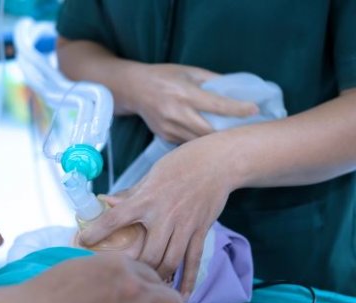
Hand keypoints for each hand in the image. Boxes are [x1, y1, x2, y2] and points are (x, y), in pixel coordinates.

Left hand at [79, 135, 230, 296]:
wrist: (216, 163)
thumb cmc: (180, 165)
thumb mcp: (151, 175)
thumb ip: (130, 194)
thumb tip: (106, 202)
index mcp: (147, 199)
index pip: (115, 219)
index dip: (96, 233)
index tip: (81, 243)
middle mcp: (165, 216)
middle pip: (147, 255)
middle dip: (134, 271)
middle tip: (123, 278)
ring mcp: (185, 226)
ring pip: (169, 263)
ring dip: (158, 279)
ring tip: (149, 289)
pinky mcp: (200, 232)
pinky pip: (193, 262)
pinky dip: (188, 281)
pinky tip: (182, 296)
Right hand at [130, 64, 257, 142]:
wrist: (134, 89)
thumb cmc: (164, 76)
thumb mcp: (189, 71)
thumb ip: (212, 81)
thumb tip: (236, 90)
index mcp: (185, 93)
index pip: (216, 104)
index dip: (237, 109)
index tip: (255, 110)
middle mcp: (177, 113)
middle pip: (209, 132)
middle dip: (228, 134)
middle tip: (245, 132)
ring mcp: (170, 128)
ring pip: (199, 143)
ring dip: (216, 142)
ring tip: (232, 140)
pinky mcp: (165, 138)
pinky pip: (188, 144)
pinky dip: (201, 143)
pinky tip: (210, 142)